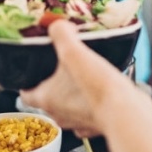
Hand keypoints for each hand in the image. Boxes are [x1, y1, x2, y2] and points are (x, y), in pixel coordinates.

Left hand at [20, 20, 143, 137]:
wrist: (126, 112)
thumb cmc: (97, 87)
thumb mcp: (74, 52)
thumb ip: (61, 34)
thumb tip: (57, 25)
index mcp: (46, 98)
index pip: (26, 93)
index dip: (28, 80)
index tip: (35, 70)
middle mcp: (59, 115)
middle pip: (49, 98)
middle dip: (56, 83)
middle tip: (66, 66)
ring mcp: (78, 123)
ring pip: (69, 107)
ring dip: (74, 94)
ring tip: (87, 76)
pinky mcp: (96, 126)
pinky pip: (89, 114)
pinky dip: (92, 104)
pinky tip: (102, 91)